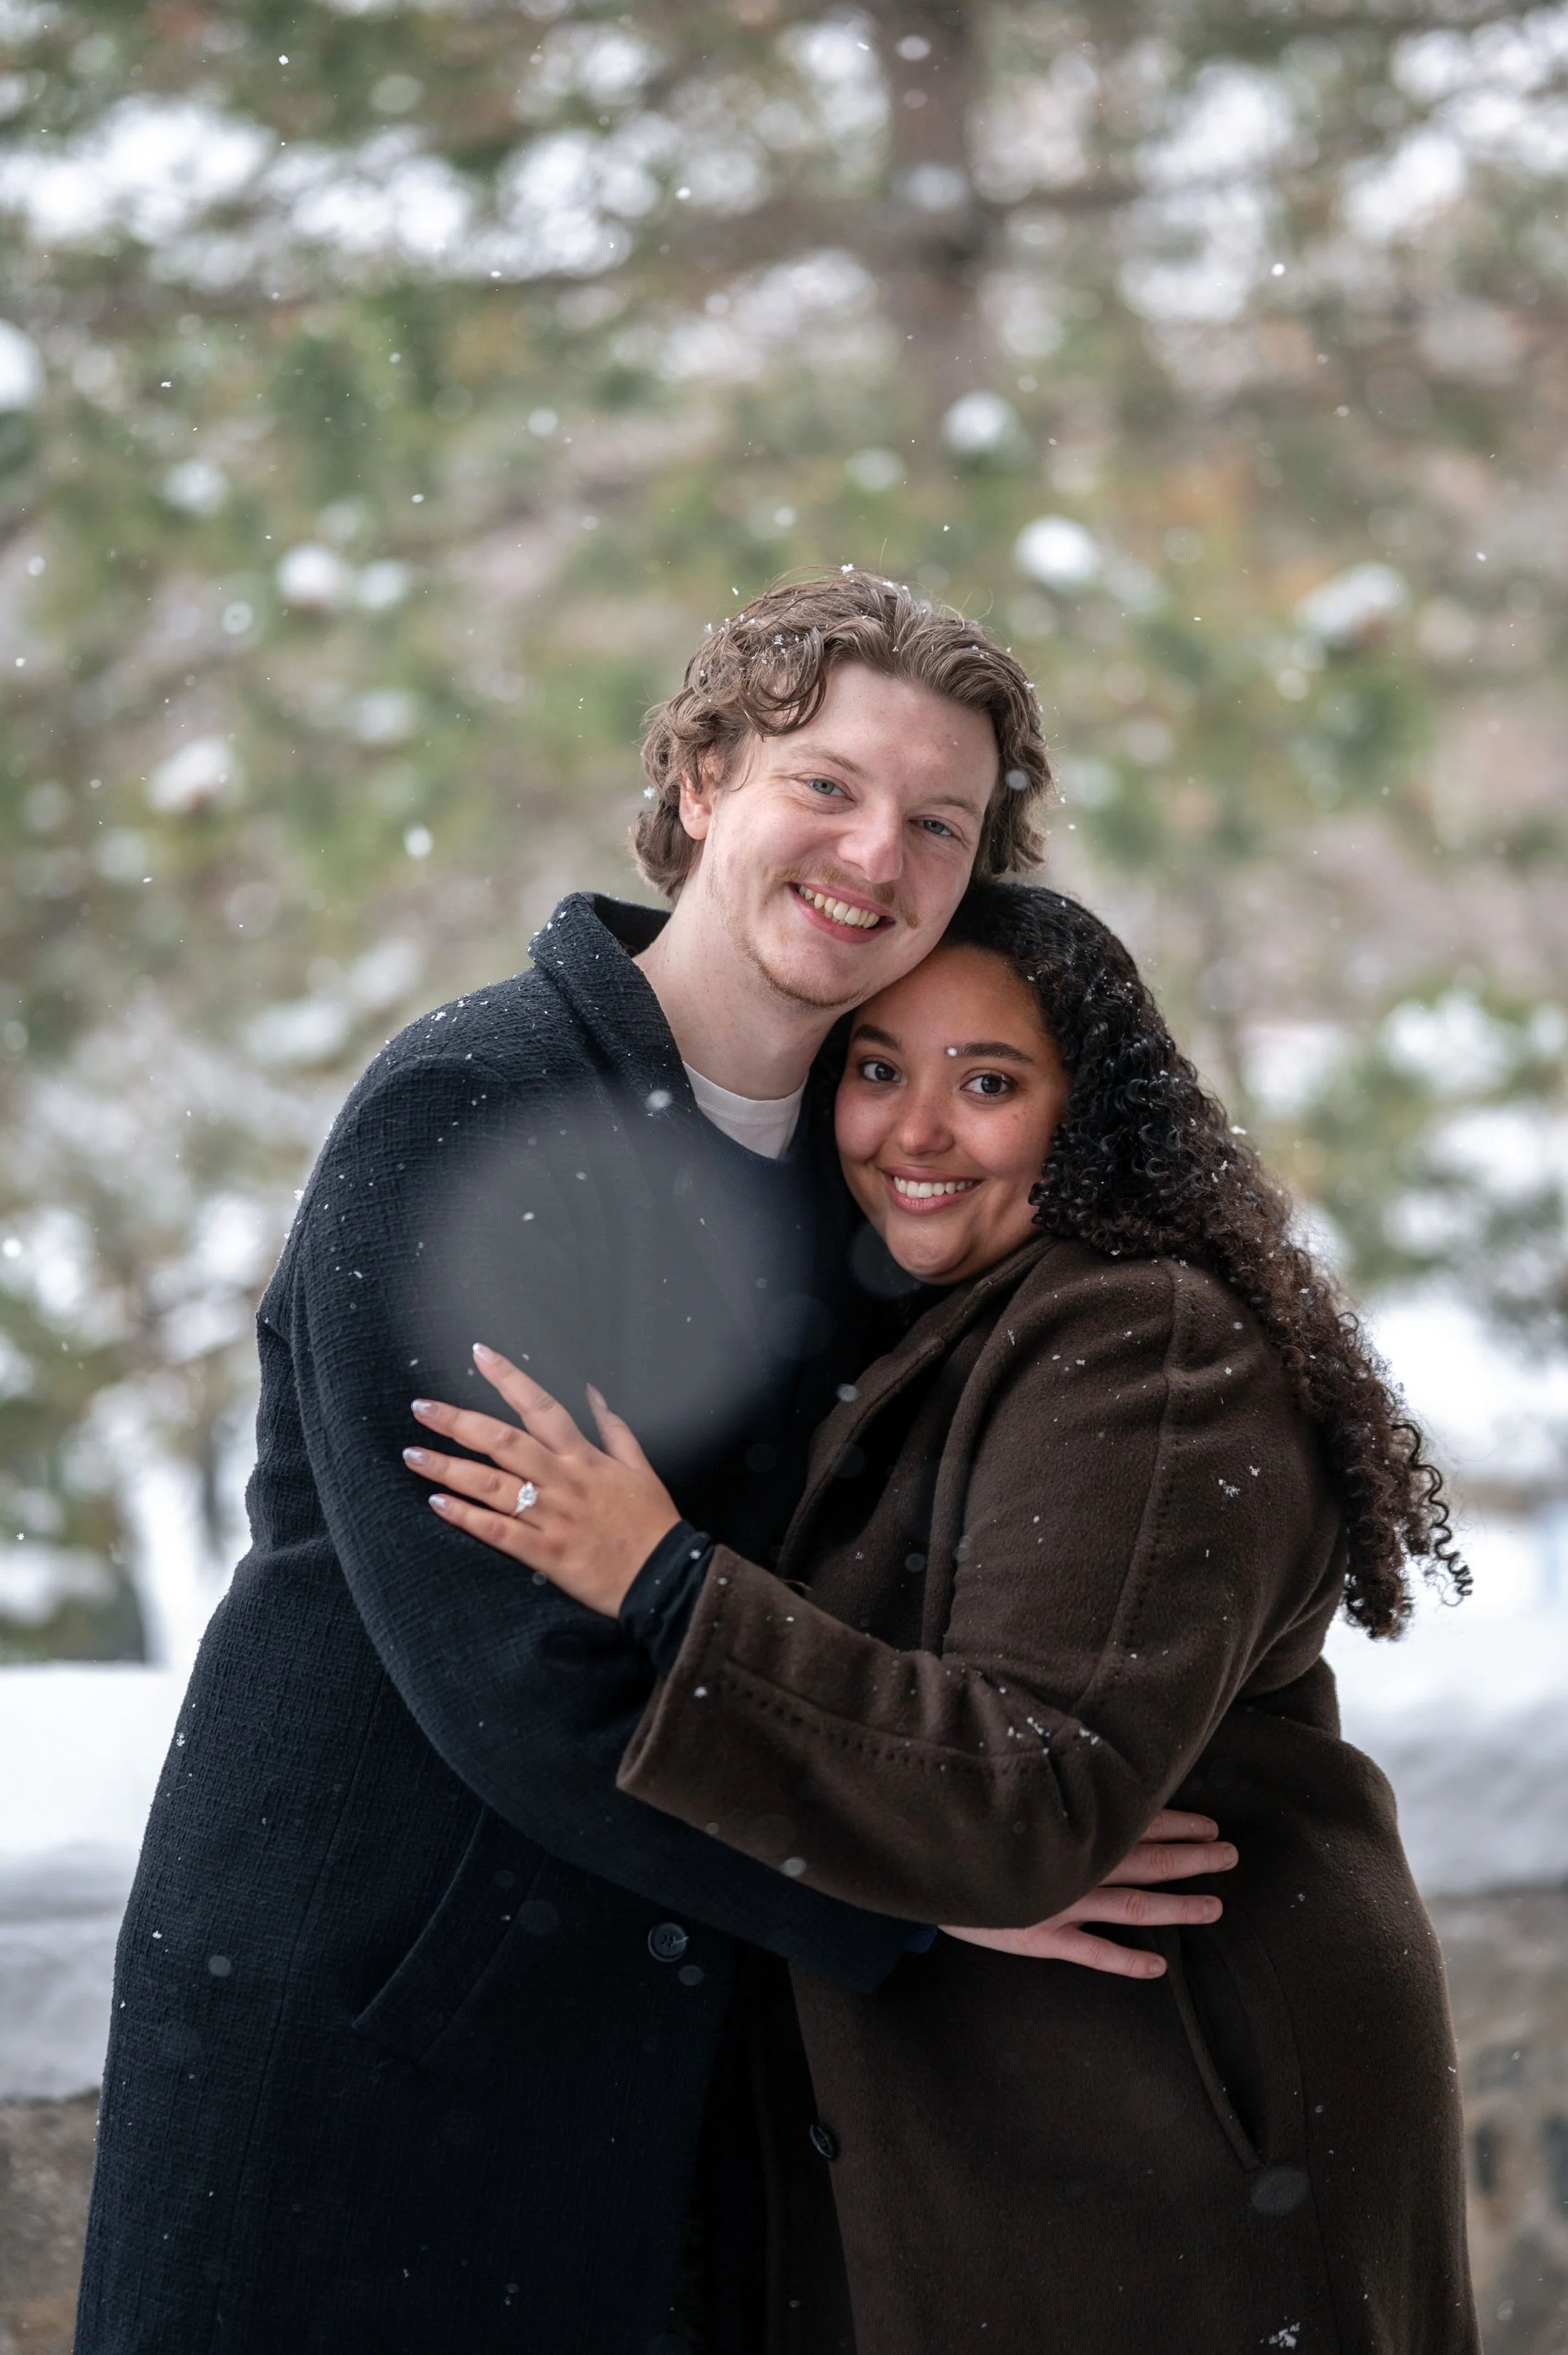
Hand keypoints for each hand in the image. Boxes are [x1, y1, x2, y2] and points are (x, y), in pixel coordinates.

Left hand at [402, 1343, 679, 1616]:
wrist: (666, 1577)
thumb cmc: (652, 1523)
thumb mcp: (640, 1468)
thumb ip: (614, 1429)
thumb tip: (594, 1393)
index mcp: (584, 1457)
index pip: (541, 1406)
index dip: (509, 1378)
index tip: (479, 1354)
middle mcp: (562, 1481)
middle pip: (502, 1442)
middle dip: (458, 1422)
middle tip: (421, 1409)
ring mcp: (551, 1517)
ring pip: (490, 1485)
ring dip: (448, 1468)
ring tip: (413, 1455)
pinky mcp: (544, 1553)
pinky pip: (497, 1531)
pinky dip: (465, 1516)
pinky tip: (436, 1504)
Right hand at [939, 1810, 1236, 1980]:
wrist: (919, 1858)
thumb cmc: (970, 1823)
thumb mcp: (1010, 1795)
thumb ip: (1048, 1789)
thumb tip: (1087, 1770)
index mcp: (1068, 1827)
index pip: (1136, 1821)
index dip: (1178, 1823)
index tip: (1211, 1824)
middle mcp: (1072, 1864)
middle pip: (1147, 1861)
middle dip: (1193, 1858)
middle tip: (1230, 1856)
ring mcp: (1059, 1903)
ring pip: (1133, 1906)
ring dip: (1177, 1906)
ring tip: (1214, 1906)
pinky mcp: (1039, 1937)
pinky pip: (1092, 1953)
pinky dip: (1127, 1961)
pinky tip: (1158, 1967)